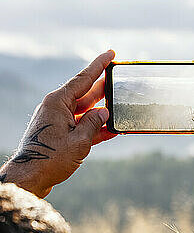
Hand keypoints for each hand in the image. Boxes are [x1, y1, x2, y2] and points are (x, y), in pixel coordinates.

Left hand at [0, 50, 117, 196]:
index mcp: (58, 102)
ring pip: (86, 111)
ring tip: (122, 108)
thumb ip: (95, 123)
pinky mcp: (61, 135)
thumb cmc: (50, 158)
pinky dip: (97, 127)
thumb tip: (105, 112)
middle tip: (121, 81)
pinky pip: (82, 126)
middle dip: (104, 89)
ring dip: (103, 112)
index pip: (83, 78)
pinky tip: (113, 129)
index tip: (111, 53)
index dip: (99, 65)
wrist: (31, 179)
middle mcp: (57, 108)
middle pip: (86, 93)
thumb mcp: (79, 140)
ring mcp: (58, 121)